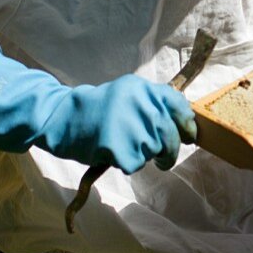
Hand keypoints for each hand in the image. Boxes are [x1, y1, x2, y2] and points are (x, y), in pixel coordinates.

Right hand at [0, 47, 196, 172]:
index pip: (179, 106)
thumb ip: (155, 103)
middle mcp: (139, 103)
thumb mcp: (128, 95)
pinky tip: (113, 152)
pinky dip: (127, 163)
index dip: (187, 125)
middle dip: (170, 151)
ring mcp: (129, 125)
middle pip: (170, 136)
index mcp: (143, 89)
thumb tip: (189, 123)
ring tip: (124, 145)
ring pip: (154, 151)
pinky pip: (136, 164)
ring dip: (144, 155)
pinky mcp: (118, 147)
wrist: (63, 118)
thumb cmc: (100, 110)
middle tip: (163, 159)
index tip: (188, 136)